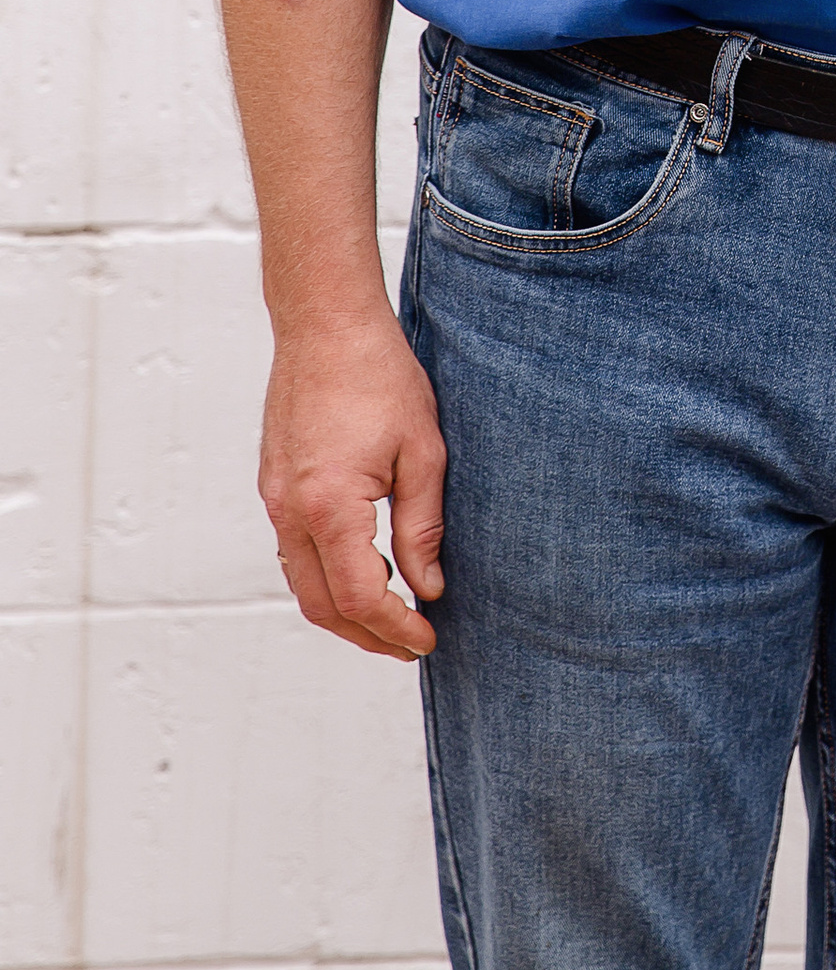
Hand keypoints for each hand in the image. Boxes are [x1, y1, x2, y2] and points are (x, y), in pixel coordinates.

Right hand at [260, 306, 445, 659]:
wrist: (326, 325)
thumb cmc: (380, 377)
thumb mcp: (423, 452)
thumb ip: (422, 527)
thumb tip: (428, 588)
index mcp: (329, 507)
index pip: (360, 598)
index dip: (396, 628)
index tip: (428, 640)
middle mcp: (290, 512)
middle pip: (322, 605)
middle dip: (367, 635)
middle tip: (412, 643)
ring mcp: (275, 500)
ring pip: (302, 584)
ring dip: (345, 611)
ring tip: (394, 614)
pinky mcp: (274, 486)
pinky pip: (294, 553)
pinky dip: (327, 577)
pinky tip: (366, 569)